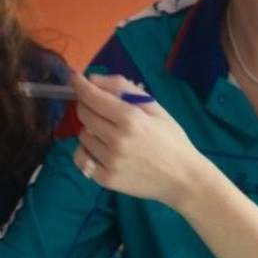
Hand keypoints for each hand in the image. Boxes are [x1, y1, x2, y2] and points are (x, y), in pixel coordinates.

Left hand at [71, 73, 212, 211]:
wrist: (183, 178)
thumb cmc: (171, 139)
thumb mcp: (155, 108)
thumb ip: (124, 89)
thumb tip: (92, 79)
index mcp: (131, 118)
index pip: (93, 97)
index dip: (80, 85)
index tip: (75, 79)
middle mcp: (117, 139)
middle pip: (84, 114)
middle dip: (87, 106)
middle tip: (100, 109)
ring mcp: (110, 161)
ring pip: (82, 136)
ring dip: (91, 131)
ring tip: (110, 134)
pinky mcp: (106, 179)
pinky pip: (81, 159)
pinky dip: (86, 152)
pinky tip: (100, 150)